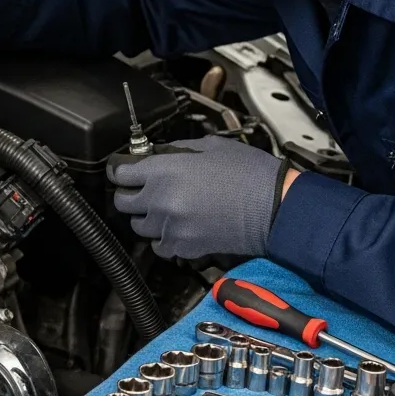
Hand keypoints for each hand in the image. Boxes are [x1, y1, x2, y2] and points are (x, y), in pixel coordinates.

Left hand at [108, 137, 291, 259]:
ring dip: (147, 216)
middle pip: (122, 202)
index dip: (120, 170)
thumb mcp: (210, 147)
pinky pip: (159, 245)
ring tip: (166, 208)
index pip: (120, 174)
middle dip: (130, 193)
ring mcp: (170, 228)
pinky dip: (163, 237)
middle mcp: (161, 201)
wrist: (274, 208)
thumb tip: (156, 155)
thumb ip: (175, 151)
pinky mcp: (183, 248)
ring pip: (139, 226)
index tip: (124, 170)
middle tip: (144, 188)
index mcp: (164, 171)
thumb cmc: (249, 174)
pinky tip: (178, 226)